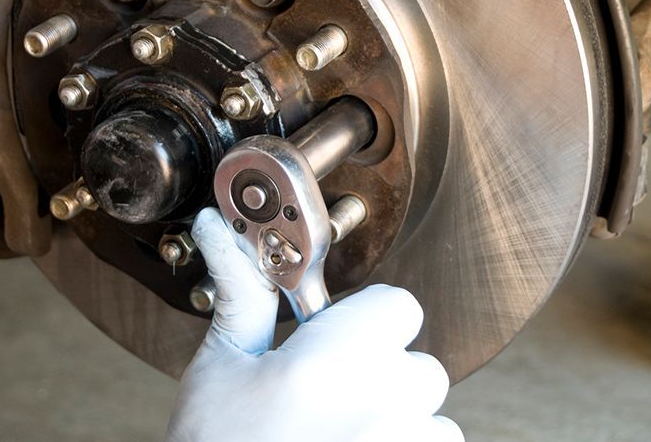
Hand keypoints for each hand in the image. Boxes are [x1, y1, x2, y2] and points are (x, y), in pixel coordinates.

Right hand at [167, 208, 463, 441]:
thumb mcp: (220, 374)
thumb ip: (241, 296)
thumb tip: (219, 229)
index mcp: (337, 360)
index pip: (399, 307)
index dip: (366, 321)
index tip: (334, 343)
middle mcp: (387, 404)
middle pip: (420, 366)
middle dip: (383, 378)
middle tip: (327, 403)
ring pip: (432, 421)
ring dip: (399, 427)